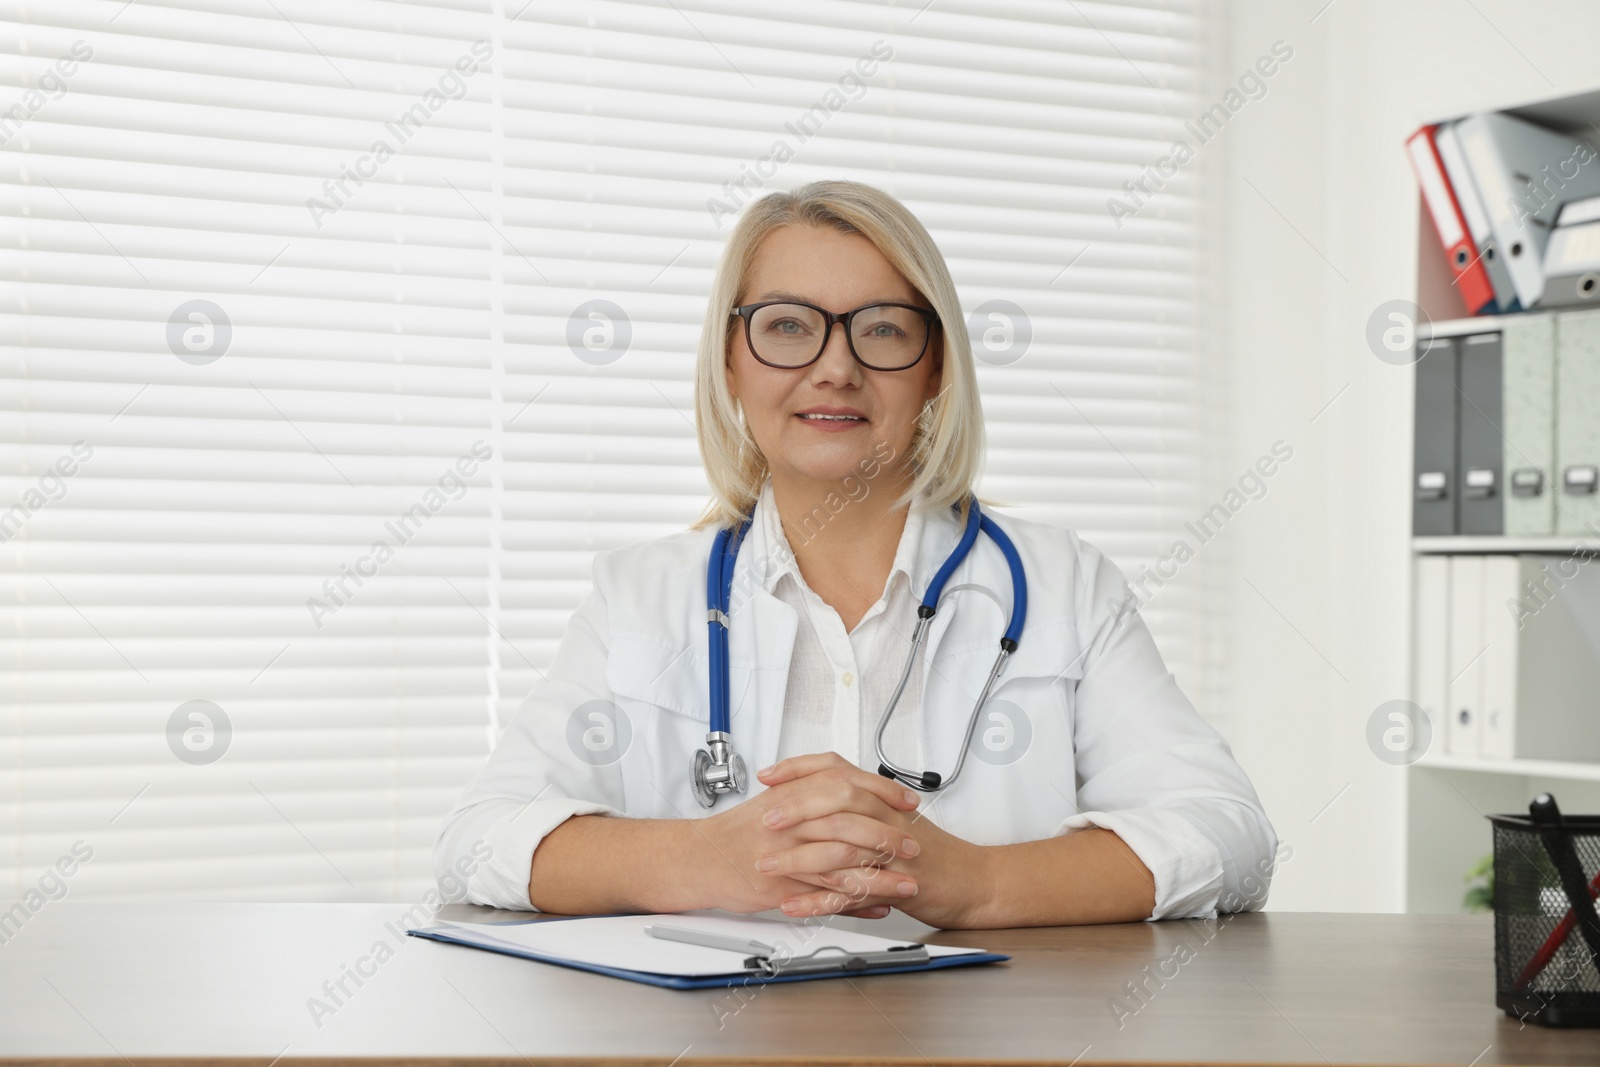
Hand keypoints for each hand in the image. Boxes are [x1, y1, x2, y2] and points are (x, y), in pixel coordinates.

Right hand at [693, 752, 923, 916]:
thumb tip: (848, 784)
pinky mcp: (785, 885)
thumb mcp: (775, 798)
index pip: (848, 783)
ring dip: (883, 875)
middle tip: (913, 845)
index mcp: (795, 793)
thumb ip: (810, 790)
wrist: (702, 858)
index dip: (884, 792)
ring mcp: (790, 853)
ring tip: (908, 883)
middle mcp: (795, 819)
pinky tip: (879, 906)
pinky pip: (828, 895)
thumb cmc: (738, 831)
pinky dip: (859, 903)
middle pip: (853, 821)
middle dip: (890, 835)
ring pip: (846, 861)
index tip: (907, 802)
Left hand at [755, 752, 991, 927]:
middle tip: (764, 819)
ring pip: (839, 846)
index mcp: (882, 799)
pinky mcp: (896, 885)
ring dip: (797, 858)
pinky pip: (850, 892)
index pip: (836, 769)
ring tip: (767, 866)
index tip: (769, 775)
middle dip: (794, 807)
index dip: (799, 769)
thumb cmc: (933, 853)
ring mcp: (892, 851)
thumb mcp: (892, 821)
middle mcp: (886, 817)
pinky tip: (793, 905)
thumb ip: (856, 811)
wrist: (974, 881)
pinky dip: (817, 901)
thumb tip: (812, 803)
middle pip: (836, 799)